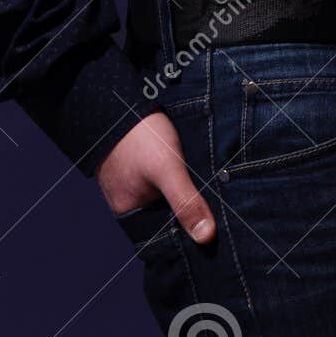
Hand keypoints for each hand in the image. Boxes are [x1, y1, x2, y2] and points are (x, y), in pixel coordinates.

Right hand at [94, 111, 216, 244]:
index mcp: (130, 211)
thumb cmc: (138, 136)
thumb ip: (185, 202)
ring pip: (165, 190)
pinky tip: (191, 162)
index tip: (214, 228)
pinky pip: (161, 173)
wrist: (118, 98)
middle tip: (217, 199)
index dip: (187, 230)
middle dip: (189, 206)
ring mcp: (132, 178)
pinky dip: (176, 170)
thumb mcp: (167, 170)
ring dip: (184, 186)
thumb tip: (206, 237)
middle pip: (166, 211)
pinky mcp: (139, 160)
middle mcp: (128, 198)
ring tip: (210, 181)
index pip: (163, 233)